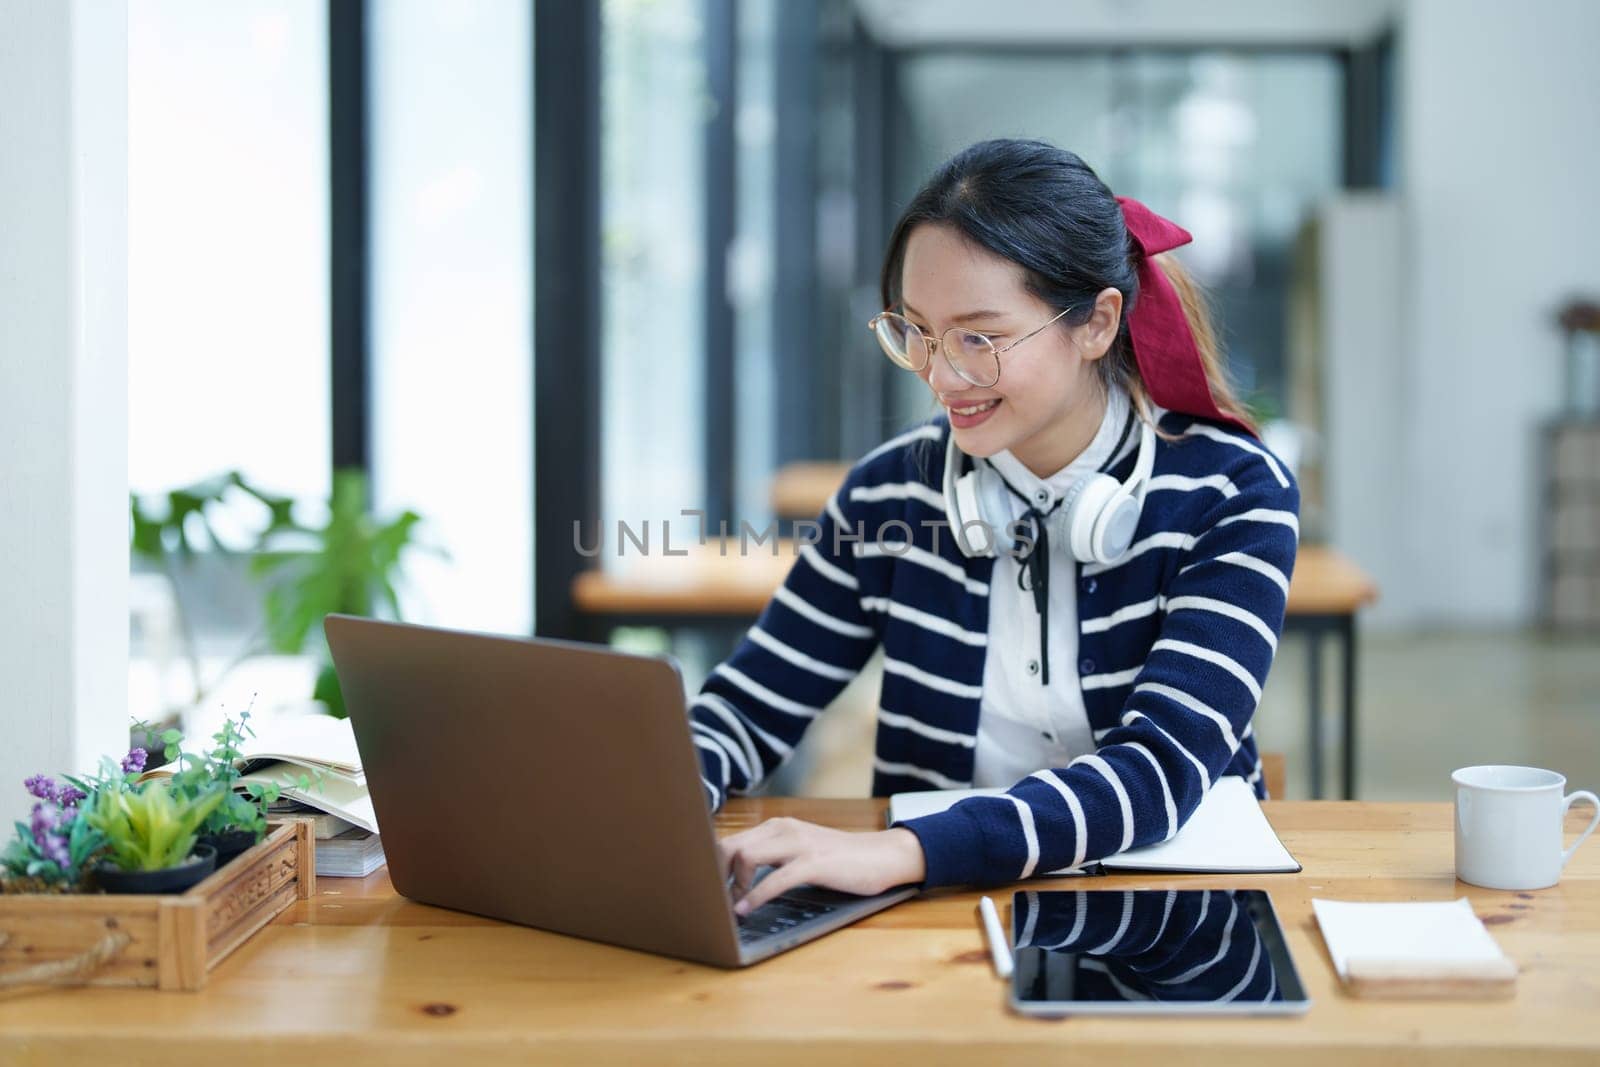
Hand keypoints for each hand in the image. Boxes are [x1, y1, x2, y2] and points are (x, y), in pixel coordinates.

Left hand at [717, 817, 926, 915]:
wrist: (882, 856)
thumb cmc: (839, 860)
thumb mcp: (799, 852)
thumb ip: (771, 857)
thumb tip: (735, 877)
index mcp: (776, 826)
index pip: (728, 840)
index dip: (711, 866)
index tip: (706, 890)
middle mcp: (783, 829)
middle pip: (728, 846)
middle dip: (715, 876)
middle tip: (714, 901)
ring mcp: (799, 844)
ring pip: (746, 857)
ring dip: (733, 887)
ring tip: (731, 908)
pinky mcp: (814, 863)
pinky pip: (775, 879)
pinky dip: (756, 896)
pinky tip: (746, 910)